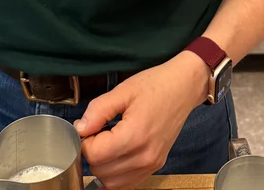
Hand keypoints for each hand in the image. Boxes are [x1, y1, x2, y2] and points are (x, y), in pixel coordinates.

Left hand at [75, 52, 208, 189]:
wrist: (184, 87)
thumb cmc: (156, 85)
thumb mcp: (124, 90)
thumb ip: (98, 110)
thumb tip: (80, 128)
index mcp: (135, 135)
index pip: (94, 154)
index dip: (84, 140)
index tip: (88, 126)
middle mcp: (145, 156)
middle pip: (101, 171)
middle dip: (92, 152)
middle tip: (97, 131)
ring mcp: (151, 164)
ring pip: (112, 183)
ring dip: (102, 166)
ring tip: (107, 142)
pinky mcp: (155, 166)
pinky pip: (127, 183)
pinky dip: (115, 175)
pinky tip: (115, 154)